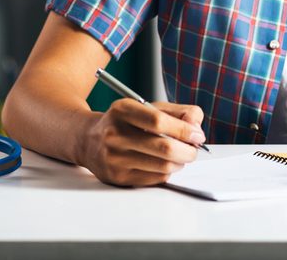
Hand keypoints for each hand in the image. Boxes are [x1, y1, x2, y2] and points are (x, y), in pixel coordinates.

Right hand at [77, 100, 206, 186]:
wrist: (89, 140)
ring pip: (162, 167)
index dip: (184, 130)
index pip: (158, 121)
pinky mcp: (117, 177)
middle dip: (188, 151)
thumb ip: (177, 112)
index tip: (197, 135)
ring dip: (180, 163)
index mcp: (122, 110)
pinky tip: (164, 164)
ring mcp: (114, 158)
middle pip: (164, 148)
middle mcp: (114, 134)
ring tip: (180, 156)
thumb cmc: (125, 122)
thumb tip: (196, 127)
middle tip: (194, 149)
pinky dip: (167, 172)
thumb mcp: (147, 107)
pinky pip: (155, 179)